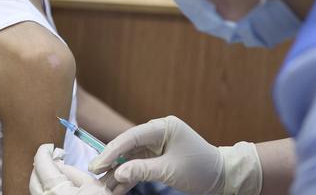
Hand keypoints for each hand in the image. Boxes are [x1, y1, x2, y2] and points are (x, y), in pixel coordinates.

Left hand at [31, 144, 110, 194]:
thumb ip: (72, 172)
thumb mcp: (92, 185)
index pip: (41, 164)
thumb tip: (59, 163)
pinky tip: (58, 186)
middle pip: (34, 178)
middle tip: (53, 157)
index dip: (44, 151)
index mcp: (56, 191)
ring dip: (42, 178)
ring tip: (57, 172)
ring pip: (35, 191)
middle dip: (40, 165)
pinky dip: (46, 189)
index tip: (50, 147)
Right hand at [89, 116, 226, 193]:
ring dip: (118, 172)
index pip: (130, 137)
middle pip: (127, 147)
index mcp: (162, 127)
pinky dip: (129, 177)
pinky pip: (138, 166)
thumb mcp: (170, 170)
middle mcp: (157, 133)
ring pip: (130, 158)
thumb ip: (142, 170)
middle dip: (111, 162)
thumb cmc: (200, 169)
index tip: (97, 164)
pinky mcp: (157, 157)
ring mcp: (157, 145)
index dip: (111, 151)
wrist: (222, 177)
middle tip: (93, 174)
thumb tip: (118, 173)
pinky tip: (116, 188)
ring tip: (102, 186)